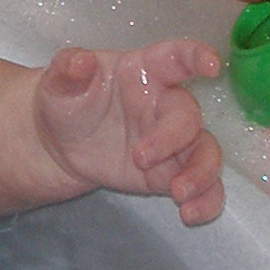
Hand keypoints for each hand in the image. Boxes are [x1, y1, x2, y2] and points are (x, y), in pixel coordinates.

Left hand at [34, 41, 226, 225]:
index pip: (177, 57)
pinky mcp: (169, 173)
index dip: (197, 57)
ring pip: (206, 152)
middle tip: (140, 159)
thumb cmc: (67, 100)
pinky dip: (205, 200)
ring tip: (180, 194)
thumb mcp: (59, 83)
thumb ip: (68, 70)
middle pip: (189, 116)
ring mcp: (172, 141)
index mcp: (145, 72)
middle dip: (173, 138)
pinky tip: (190, 213)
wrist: (59, 143)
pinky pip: (202, 186)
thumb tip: (80, 62)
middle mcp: (165, 104)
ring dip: (201, 174)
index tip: (211, 66)